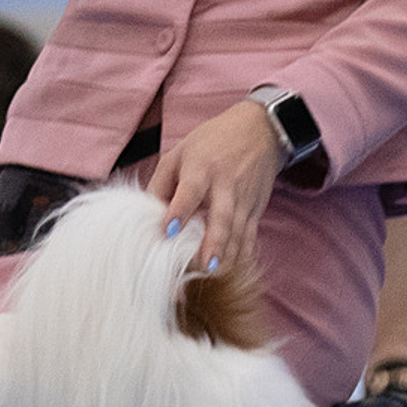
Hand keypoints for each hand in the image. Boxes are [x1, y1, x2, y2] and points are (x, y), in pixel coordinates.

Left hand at [151, 100, 279, 280]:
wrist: (259, 131)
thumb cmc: (212, 141)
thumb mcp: (179, 152)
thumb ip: (161, 182)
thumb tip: (147, 213)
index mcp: (201, 168)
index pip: (190, 191)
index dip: (180, 211)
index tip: (169, 231)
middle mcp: (225, 185)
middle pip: (222, 217)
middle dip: (214, 243)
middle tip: (205, 267)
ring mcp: (244, 200)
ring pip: (238, 232)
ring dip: (228, 255)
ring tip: (216, 274)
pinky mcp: (255, 210)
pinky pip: (251, 237)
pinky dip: (244, 255)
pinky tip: (235, 270)